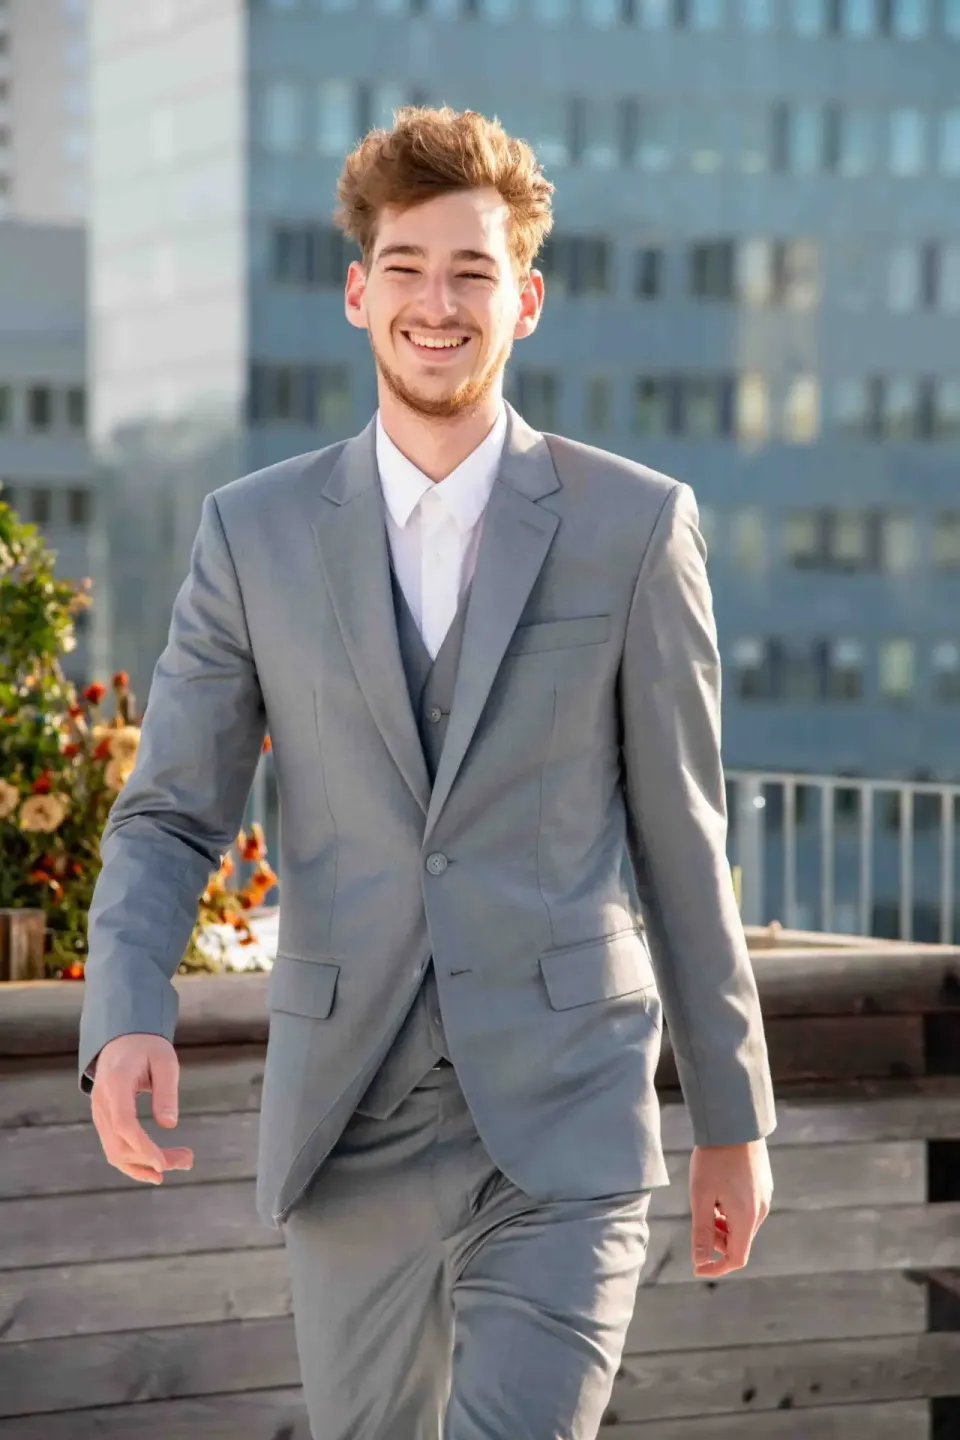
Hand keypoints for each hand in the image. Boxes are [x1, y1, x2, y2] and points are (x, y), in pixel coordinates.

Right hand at [90, 1034, 194, 1185]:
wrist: (122, 1039)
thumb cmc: (147, 1047)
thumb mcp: (165, 1061)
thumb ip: (166, 1091)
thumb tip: (170, 1125)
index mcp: (116, 1083)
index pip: (124, 1124)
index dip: (142, 1147)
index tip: (164, 1163)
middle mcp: (102, 1101)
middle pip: (120, 1144)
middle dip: (152, 1159)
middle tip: (188, 1160)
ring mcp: (99, 1112)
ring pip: (115, 1151)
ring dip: (145, 1165)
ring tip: (181, 1162)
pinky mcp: (103, 1119)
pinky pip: (113, 1147)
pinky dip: (134, 1161)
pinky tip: (156, 1167)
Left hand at [689, 1137, 771, 1277]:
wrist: (734, 1122)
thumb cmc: (714, 1158)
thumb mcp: (701, 1196)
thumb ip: (702, 1232)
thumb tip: (700, 1262)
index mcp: (746, 1218)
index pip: (737, 1258)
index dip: (717, 1268)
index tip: (698, 1269)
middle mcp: (760, 1211)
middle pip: (739, 1241)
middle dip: (718, 1241)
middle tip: (699, 1222)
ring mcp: (764, 1197)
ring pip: (742, 1224)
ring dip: (724, 1224)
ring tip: (706, 1202)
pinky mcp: (764, 1184)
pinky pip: (747, 1208)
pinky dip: (731, 1210)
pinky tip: (717, 1190)